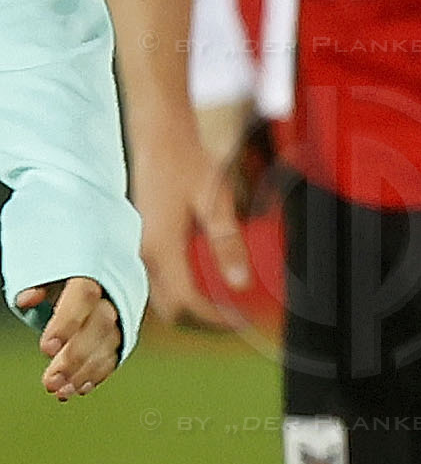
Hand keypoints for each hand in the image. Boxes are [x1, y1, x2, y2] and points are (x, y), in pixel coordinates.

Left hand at [17, 277, 121, 397]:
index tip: (48, 348)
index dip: (67, 323)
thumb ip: (39, 285)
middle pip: (100, 325)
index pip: (84, 296)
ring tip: (61, 391)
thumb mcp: (51, 274)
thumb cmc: (67, 275)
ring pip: (110, 344)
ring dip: (85, 371)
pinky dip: (98, 373)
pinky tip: (80, 387)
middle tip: (51, 381)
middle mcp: (113, 294)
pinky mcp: (123, 332)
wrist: (99, 272)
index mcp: (93, 274)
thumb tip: (26, 298)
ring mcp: (121, 314)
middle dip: (75, 357)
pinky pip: (116, 354)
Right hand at [130, 121, 249, 328]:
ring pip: (159, 302)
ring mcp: (135, 253)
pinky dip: (177, 298)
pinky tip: (200, 293)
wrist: (159, 140)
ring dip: (190, 312)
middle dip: (203, 322)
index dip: (214, 320)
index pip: (187, 303)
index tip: (241, 323)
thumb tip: (241, 285)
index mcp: (162, 248)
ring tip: (223, 312)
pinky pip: (153, 287)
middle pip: (170, 311)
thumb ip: (228, 243)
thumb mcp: (216, 201)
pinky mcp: (137, 247)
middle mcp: (142, 257)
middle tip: (236, 322)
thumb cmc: (190, 164)